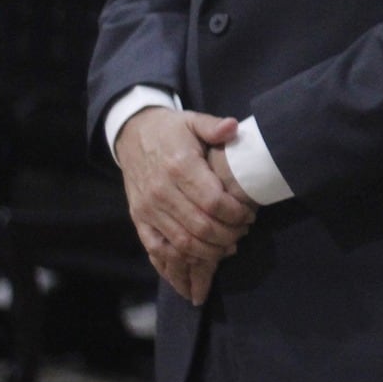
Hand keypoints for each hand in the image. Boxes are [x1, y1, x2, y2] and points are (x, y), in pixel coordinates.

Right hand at [116, 109, 255, 304]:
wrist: (132, 134)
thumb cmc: (171, 130)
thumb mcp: (193, 120)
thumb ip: (214, 127)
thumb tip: (233, 127)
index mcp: (179, 166)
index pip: (213, 201)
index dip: (236, 214)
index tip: (250, 215)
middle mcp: (161, 191)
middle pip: (201, 227)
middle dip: (228, 236)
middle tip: (242, 232)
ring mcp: (148, 208)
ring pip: (182, 243)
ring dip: (210, 251)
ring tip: (228, 247)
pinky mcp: (139, 219)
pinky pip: (158, 249)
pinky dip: (179, 261)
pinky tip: (199, 261)